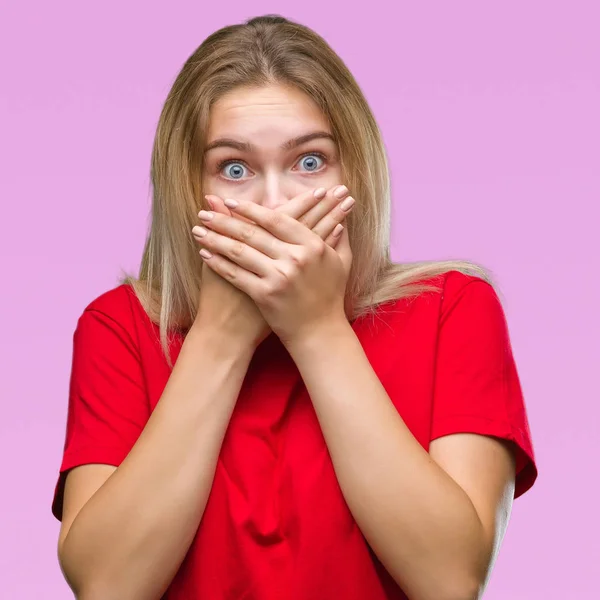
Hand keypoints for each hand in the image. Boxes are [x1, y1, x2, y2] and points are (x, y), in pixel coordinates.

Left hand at [193, 193, 352, 345]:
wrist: (320, 332)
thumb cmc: (330, 296)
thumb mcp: (341, 263)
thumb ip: (339, 237)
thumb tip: (341, 215)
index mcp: (312, 246)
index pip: (276, 219)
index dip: (251, 209)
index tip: (232, 202)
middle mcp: (295, 258)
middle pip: (252, 232)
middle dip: (224, 220)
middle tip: (204, 212)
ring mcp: (279, 277)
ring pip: (240, 251)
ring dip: (215, 238)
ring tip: (198, 229)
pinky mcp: (265, 295)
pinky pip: (236, 274)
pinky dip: (218, 263)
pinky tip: (205, 254)